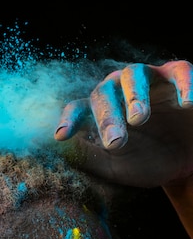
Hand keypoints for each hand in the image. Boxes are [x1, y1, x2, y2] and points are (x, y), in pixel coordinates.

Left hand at [54, 60, 192, 188]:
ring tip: (139, 117)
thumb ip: (89, 158)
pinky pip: (179, 72)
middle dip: (107, 117)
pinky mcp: (179, 74)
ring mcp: (149, 78)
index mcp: (101, 108)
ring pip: (134, 74)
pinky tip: (186, 103)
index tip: (61, 136)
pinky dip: (184, 84)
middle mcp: (120, 88)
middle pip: (104, 92)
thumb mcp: (117, 166)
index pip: (78, 108)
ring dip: (134, 95)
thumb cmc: (148, 161)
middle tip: (115, 142)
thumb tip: (60, 149)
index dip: (69, 120)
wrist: (188, 162)